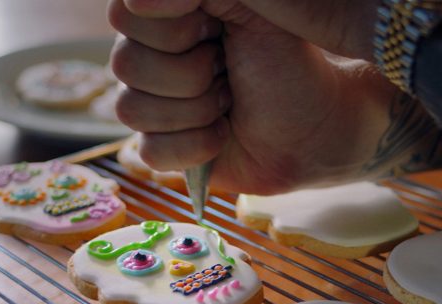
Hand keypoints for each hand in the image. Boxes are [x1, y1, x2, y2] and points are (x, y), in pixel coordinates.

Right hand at [109, 0, 410, 193]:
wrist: (317, 124)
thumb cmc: (290, 60)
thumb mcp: (252, 7)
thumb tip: (137, 0)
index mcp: (165, 14)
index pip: (124, 15)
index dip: (171, 29)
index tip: (215, 28)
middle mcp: (150, 55)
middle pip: (124, 64)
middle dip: (192, 73)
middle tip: (228, 70)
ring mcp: (152, 104)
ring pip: (131, 111)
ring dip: (195, 110)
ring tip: (228, 102)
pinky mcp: (162, 148)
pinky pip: (148, 151)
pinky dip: (195, 146)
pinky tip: (222, 135)